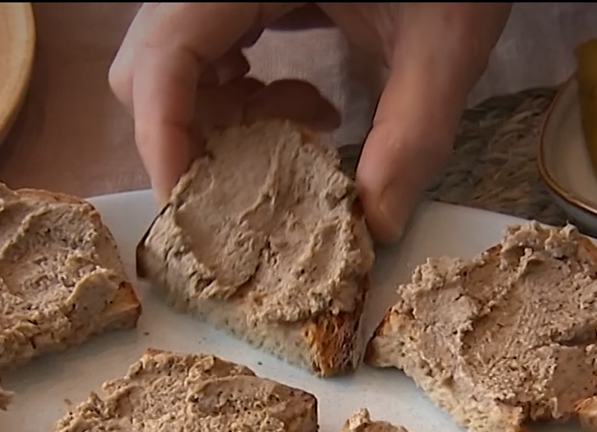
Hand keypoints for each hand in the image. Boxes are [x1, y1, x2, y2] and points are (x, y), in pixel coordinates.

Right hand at [109, 2, 512, 242]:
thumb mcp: (446, 41)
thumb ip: (414, 133)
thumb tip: (378, 225)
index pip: (165, 53)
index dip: (164, 136)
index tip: (191, 205)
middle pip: (150, 62)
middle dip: (193, 132)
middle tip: (265, 167)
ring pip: (170, 58)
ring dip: (222, 113)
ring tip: (308, 121)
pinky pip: (206, 45)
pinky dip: (238, 89)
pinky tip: (304, 101)